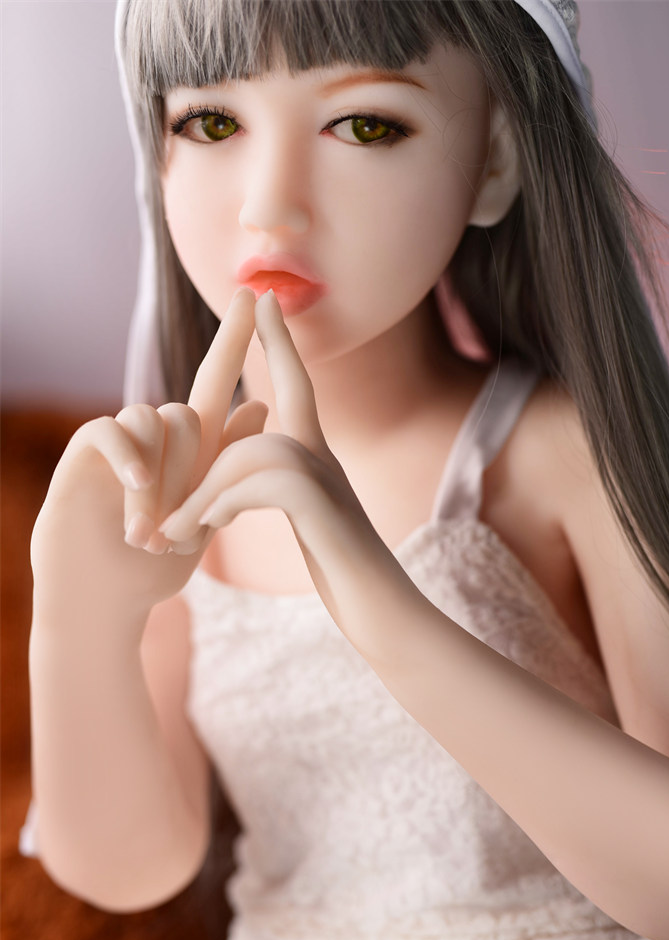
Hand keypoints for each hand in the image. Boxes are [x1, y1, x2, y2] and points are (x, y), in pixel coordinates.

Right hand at [30, 289, 265, 617]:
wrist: (106, 600)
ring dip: (160, 481)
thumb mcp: (204, 515)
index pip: (215, 380)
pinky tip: (137, 489)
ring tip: (147, 533)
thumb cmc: (156, 565)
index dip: (234, 339)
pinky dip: (130, 456)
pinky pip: (113, 429)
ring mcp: (120, 442)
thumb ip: (228, 464)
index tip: (254, 292)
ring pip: (156, 420)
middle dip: (190, 474)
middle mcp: (156, 437)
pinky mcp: (86, 452)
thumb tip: (263, 406)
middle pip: (189, 412)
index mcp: (190, 448)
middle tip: (175, 533)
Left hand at [160, 290, 423, 663]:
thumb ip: (284, 495)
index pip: (300, 389)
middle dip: (245, 401)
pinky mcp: (325, 514)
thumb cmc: (349, 578)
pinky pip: (264, 485)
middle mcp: (329, 463)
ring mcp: (332, 486)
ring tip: (175, 531)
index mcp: (320, 463)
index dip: (282, 345)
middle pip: (280, 408)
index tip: (268, 299)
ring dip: (204, 492)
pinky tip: (206, 530)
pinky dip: (224, 504)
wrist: (386, 616)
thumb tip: (240, 487)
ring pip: (256, 454)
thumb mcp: (313, 526)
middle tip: (205, 431)